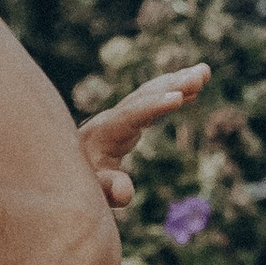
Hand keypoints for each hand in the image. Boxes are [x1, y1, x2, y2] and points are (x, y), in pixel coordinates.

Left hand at [77, 66, 209, 210]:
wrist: (60, 175)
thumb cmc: (76, 186)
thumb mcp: (92, 192)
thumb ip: (107, 190)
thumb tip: (126, 192)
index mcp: (103, 134)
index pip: (131, 116)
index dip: (154, 106)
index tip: (178, 98)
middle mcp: (111, 119)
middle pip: (144, 97)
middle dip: (172, 85)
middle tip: (200, 76)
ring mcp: (118, 118)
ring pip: (150, 95)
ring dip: (176, 82)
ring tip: (205, 72)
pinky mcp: (126, 122)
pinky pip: (152, 103)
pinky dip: (171, 94)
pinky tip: (192, 91)